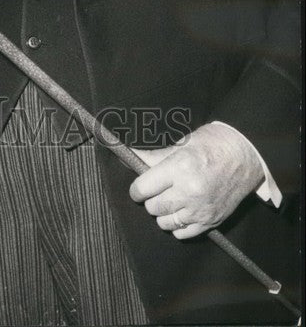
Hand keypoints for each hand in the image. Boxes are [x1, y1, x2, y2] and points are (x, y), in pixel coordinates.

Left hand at [129, 123, 262, 237]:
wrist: (247, 154)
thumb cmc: (213, 143)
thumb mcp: (182, 143)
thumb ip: (155, 156)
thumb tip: (130, 156)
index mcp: (179, 167)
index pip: (143, 188)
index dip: (136, 189)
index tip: (138, 188)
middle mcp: (189, 191)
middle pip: (153, 207)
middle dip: (150, 199)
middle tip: (156, 190)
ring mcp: (201, 209)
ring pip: (165, 222)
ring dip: (163, 213)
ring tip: (169, 200)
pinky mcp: (212, 221)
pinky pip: (183, 234)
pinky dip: (178, 225)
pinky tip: (181, 211)